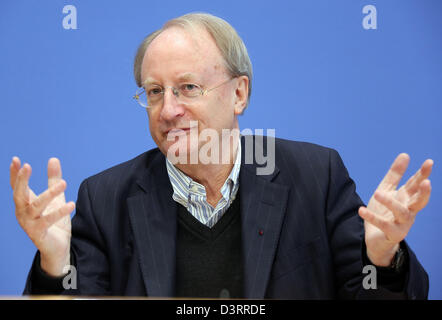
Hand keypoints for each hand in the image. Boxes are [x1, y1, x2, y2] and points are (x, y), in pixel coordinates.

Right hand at [10, 157, 74, 275]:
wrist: (57, 248)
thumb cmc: (54, 222)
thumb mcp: (56, 198)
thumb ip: (53, 180)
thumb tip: (53, 158)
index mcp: (25, 203)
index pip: (16, 186)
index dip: (15, 174)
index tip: (15, 159)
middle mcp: (23, 213)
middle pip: (19, 194)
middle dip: (21, 180)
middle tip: (27, 166)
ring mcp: (29, 224)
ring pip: (36, 206)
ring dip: (49, 194)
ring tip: (64, 183)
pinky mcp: (38, 234)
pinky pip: (48, 221)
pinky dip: (60, 212)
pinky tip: (72, 204)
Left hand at [358, 153, 432, 265]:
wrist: (376, 238)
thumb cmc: (383, 211)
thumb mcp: (387, 190)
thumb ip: (395, 174)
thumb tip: (405, 155)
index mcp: (407, 198)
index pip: (416, 184)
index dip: (423, 174)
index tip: (429, 162)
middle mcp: (409, 210)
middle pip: (419, 200)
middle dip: (424, 191)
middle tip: (426, 182)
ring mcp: (402, 223)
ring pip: (401, 212)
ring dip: (390, 202)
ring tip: (377, 192)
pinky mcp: (392, 233)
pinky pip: (383, 224)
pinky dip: (372, 217)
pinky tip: (361, 210)